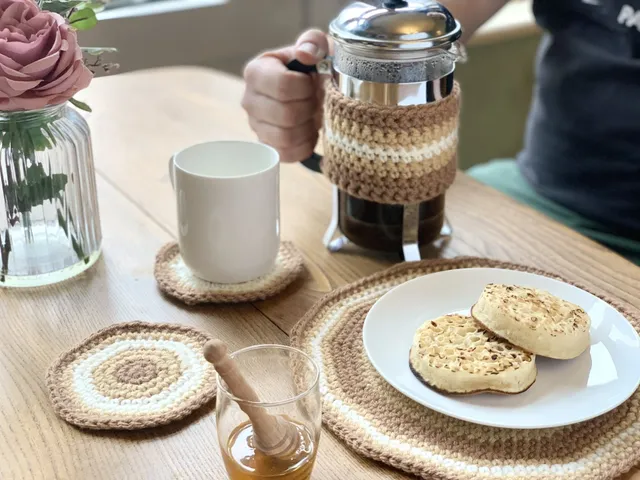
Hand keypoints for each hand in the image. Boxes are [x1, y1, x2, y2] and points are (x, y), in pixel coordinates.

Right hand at [242, 30, 329, 162]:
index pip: (283, 86)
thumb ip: (313, 42)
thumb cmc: (313, 67)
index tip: (312, 82)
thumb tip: (305, 54)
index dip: (306, 87)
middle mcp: (249, 100)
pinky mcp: (267, 146)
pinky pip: (286, 155)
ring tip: (312, 115)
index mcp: (256, 72)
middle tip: (315, 100)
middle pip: (286, 115)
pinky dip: (304, 145)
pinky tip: (308, 131)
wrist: (313, 90)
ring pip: (286, 137)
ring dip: (308, 127)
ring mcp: (256, 126)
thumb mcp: (316, 47)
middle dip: (309, 108)